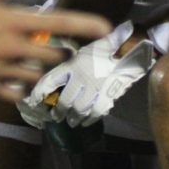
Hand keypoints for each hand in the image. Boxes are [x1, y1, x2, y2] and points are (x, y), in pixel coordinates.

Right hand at [0, 0, 111, 101]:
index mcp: (13, 23)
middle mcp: (13, 50)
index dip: (85, 25)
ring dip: (43, 70)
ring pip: (37, 76)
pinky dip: (21, 90)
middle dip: (63, 51)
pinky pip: (15, 95)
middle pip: (53, 54)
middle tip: (65, 48)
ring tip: (43, 64)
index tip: (106, 29)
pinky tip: (20, 84)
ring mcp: (2, 73)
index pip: (58, 23)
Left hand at [19, 21, 154, 127]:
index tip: (34, 100)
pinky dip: (90, 119)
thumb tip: (68, 55)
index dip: (40, 91)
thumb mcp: (93, 45)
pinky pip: (95, 113)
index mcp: (74, 64)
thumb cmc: (109, 49)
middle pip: (65, 100)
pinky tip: (85, 122)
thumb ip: (75, 53)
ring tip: (70, 122)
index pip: (51, 80)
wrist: (134, 56)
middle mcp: (81, 78)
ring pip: (79, 109)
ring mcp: (94, 90)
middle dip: (59, 111)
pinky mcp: (106, 98)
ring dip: (73, 117)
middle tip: (56, 116)